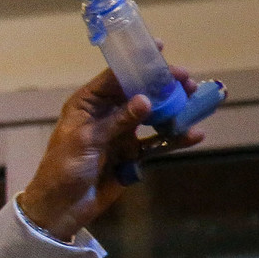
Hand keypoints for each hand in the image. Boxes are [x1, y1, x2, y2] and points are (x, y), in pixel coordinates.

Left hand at [18, 65, 203, 240]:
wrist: (61, 207)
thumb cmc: (64, 169)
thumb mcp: (87, 141)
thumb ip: (118, 120)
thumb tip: (146, 100)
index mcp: (86, 105)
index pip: (113, 77)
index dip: (136, 63)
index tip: (160, 49)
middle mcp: (105, 115)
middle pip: (138, 93)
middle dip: (163, 86)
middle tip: (187, 81)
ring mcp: (120, 134)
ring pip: (152, 115)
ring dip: (174, 109)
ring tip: (196, 102)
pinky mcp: (131, 155)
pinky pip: (157, 143)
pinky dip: (175, 138)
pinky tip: (195, 134)